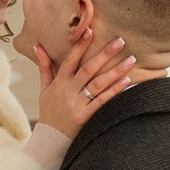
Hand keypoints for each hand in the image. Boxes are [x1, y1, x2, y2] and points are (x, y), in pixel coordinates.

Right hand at [34, 20, 132, 139]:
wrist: (50, 139)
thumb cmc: (49, 111)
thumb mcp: (44, 88)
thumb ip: (44, 66)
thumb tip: (38, 46)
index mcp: (59, 82)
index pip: (70, 60)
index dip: (80, 45)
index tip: (90, 30)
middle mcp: (68, 91)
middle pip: (88, 69)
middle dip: (105, 54)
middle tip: (120, 41)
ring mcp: (78, 103)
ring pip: (98, 84)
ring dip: (116, 71)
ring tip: (131, 60)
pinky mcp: (86, 116)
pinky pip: (102, 101)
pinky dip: (114, 91)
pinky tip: (127, 81)